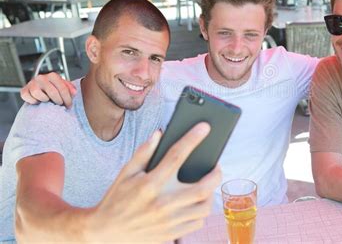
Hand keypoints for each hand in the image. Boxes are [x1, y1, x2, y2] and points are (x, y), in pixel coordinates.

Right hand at [20, 72, 75, 107]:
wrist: (41, 91)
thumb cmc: (54, 89)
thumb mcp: (64, 87)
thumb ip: (70, 88)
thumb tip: (74, 92)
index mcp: (53, 76)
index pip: (62, 88)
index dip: (67, 99)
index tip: (69, 105)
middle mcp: (41, 77)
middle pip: (52, 92)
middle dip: (58, 101)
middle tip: (60, 105)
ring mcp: (32, 83)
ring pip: (38, 94)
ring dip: (45, 100)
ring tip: (48, 101)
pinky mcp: (24, 90)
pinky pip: (27, 97)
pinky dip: (33, 101)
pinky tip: (38, 101)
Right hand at [85, 123, 220, 241]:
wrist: (105, 232)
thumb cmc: (116, 199)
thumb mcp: (126, 172)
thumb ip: (144, 152)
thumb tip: (159, 134)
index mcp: (150, 184)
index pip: (177, 155)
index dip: (193, 139)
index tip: (204, 128)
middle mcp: (162, 203)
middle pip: (202, 187)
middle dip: (215, 174)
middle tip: (216, 167)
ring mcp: (168, 221)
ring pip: (204, 207)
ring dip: (211, 194)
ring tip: (207, 185)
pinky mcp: (171, 234)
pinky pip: (197, 222)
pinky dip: (202, 211)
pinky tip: (197, 203)